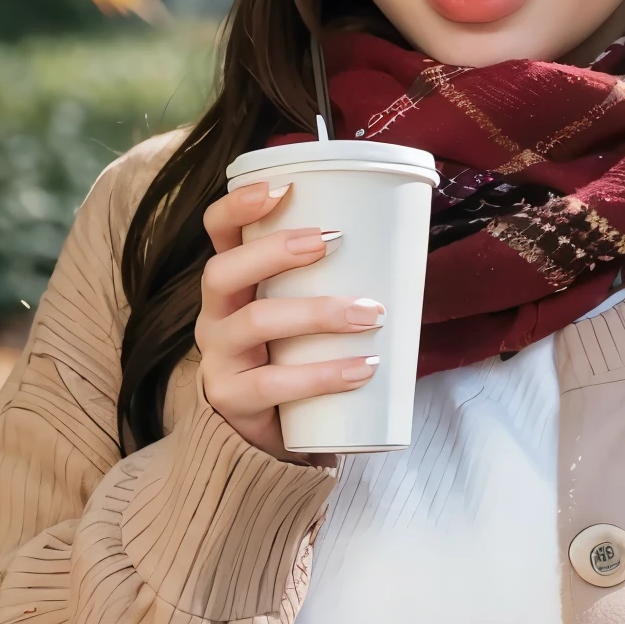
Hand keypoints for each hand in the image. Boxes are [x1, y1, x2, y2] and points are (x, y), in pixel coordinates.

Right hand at [197, 181, 382, 459]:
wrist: (273, 435)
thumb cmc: (296, 358)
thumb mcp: (304, 314)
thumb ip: (333, 282)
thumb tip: (409, 249)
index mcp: (231, 283)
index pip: (218, 233)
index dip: (237, 206)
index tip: (279, 188)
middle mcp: (214, 315)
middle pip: (224, 271)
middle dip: (276, 251)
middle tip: (332, 240)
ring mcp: (219, 358)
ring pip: (255, 323)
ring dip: (318, 312)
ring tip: (371, 314)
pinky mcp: (232, 400)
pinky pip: (273, 384)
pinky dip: (323, 374)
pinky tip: (362, 369)